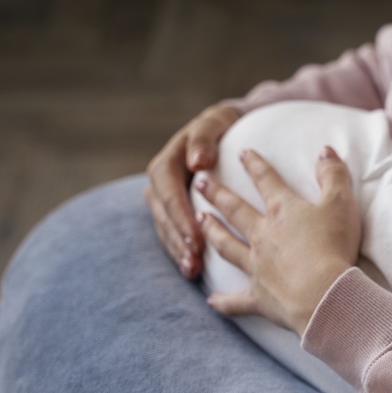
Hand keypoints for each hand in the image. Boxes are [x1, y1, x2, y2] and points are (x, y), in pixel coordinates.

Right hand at [145, 104, 241, 278]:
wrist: (230, 129)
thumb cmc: (225, 125)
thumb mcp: (215, 122)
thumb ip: (204, 138)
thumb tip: (197, 162)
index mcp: (167, 162)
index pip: (167, 191)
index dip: (179, 215)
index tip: (195, 236)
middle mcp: (161, 183)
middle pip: (164, 214)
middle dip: (178, 238)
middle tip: (194, 259)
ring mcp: (165, 200)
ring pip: (166, 228)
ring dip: (177, 250)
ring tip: (192, 269)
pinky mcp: (175, 213)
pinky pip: (173, 234)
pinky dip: (181, 252)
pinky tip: (192, 270)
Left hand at [195, 147, 360, 334]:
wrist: (323, 294)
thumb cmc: (334, 246)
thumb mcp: (342, 203)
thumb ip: (333, 174)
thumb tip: (325, 150)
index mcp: (283, 210)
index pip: (266, 180)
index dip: (254, 164)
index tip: (242, 152)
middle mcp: (263, 235)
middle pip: (235, 210)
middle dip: (217, 194)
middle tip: (199, 183)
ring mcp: (257, 266)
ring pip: (227, 246)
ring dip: (212, 232)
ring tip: (200, 221)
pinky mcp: (259, 296)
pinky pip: (236, 300)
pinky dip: (223, 302)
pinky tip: (210, 301)